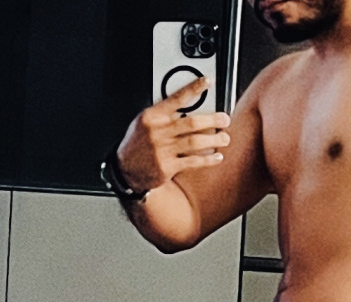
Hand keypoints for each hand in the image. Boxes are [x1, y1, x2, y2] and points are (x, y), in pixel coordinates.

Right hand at [116, 76, 231, 191]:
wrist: (125, 170)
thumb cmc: (137, 144)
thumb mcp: (144, 122)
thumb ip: (164, 114)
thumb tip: (191, 107)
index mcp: (152, 116)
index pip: (175, 98)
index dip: (193, 89)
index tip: (207, 82)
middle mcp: (157, 132)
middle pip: (191, 122)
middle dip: (212, 120)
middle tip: (224, 119)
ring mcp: (162, 150)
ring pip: (194, 142)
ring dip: (214, 140)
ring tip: (224, 138)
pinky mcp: (167, 167)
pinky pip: (192, 161)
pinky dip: (207, 159)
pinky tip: (217, 157)